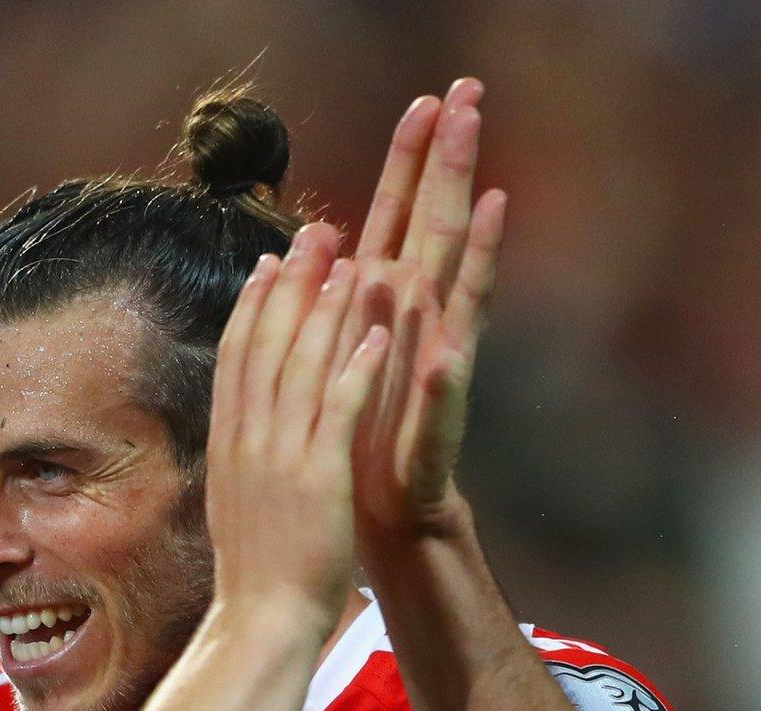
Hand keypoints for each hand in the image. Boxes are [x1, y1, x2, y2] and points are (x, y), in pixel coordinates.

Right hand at [206, 223, 390, 631]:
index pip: (237, 360)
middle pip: (267, 347)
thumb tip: (241, 431)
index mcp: (229, 445)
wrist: (261, 622)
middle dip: (291, 286)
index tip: (270, 264)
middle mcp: (248, 441)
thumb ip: (242, 459)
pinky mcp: (317, 477)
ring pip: (301, 367)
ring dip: (326, 311)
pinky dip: (355, 369)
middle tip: (313, 233)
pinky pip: (337, 412)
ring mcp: (280, 457)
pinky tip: (376, 333)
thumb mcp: (237, 503)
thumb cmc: (256, 573)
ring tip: (351, 261)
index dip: (254, 307)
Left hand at [341, 79, 506, 542]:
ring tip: (492, 196)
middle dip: (454, 169)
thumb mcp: (339, 343)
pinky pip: (441, 402)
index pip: (404, 216)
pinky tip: (448, 354)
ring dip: (475, 251)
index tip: (433, 95)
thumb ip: (340, 293)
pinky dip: (444, 378)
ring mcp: (436, 370)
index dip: (416, 160)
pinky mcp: (434, 430)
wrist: (379, 506)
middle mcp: (420, 325)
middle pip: (440, 232)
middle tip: (475, 103)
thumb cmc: (360, 422)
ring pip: (457, 299)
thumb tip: (326, 236)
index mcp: (390, 303)